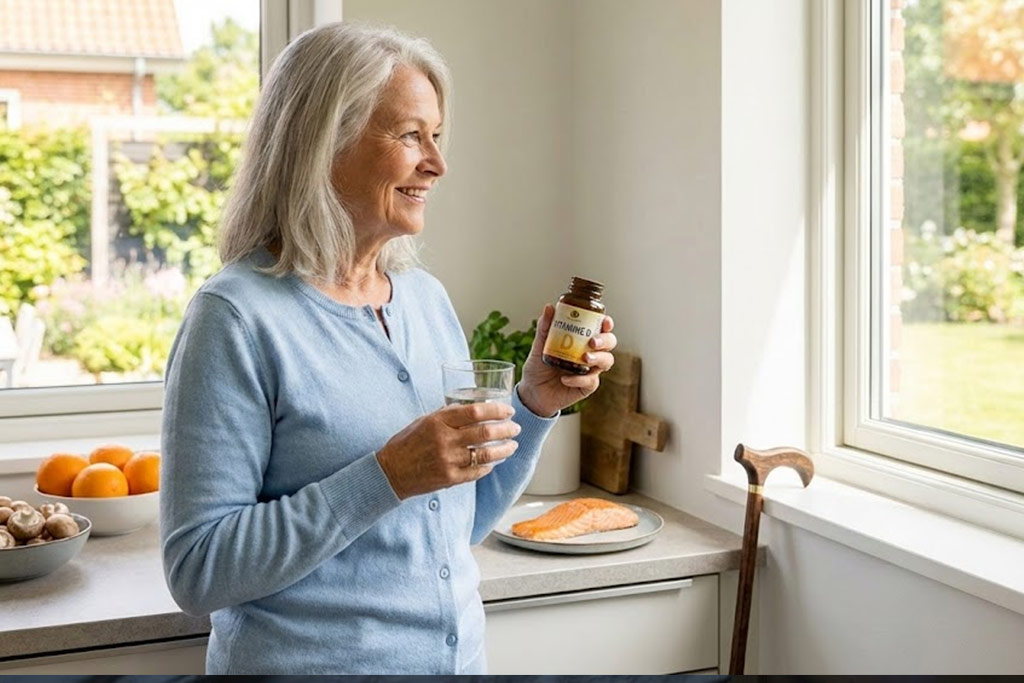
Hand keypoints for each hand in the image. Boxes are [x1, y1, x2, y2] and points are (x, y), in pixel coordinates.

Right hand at [376, 402, 521, 499]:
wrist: (391, 472)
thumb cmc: (407, 443)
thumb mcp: (424, 421)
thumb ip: (448, 415)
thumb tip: (474, 409)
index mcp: (438, 421)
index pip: (475, 412)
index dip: (496, 411)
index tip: (508, 411)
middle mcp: (444, 440)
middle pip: (485, 433)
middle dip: (506, 430)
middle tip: (516, 428)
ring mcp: (448, 461)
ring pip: (485, 454)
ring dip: (504, 449)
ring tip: (512, 445)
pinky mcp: (450, 479)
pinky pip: (477, 471)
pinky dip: (489, 466)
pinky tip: (494, 461)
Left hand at [518, 304, 616, 417]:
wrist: (532, 391)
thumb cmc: (538, 366)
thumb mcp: (539, 345)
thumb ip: (545, 327)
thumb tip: (549, 307)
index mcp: (582, 340)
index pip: (600, 328)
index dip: (607, 324)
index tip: (605, 322)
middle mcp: (590, 353)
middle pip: (610, 343)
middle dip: (605, 340)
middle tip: (592, 342)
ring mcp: (591, 370)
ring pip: (606, 361)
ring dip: (598, 358)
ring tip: (584, 358)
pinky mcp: (587, 386)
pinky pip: (591, 381)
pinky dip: (580, 379)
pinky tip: (565, 379)